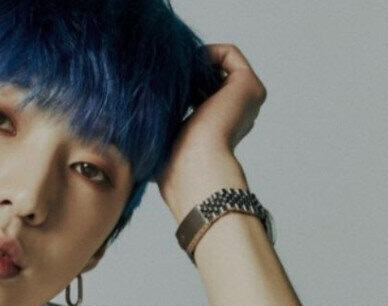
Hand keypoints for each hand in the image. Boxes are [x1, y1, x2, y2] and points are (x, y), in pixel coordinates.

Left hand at [153, 43, 267, 220]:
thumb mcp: (164, 137)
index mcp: (223, 126)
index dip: (181, 84)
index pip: (202, 92)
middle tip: (166, 77)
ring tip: (174, 73)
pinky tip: (186, 64)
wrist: (193, 171)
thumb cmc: (173, 165)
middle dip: (187, 72)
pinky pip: (229, 53)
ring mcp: (248, 99)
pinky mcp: (250, 86)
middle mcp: (240, 112)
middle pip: (210, 76)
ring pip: (218, 64)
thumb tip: (138, 105)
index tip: (161, 87)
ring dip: (194, 62)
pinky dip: (206, 52)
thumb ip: (161, 121)